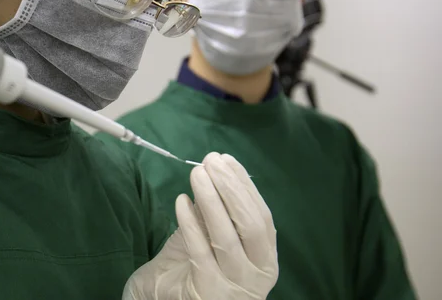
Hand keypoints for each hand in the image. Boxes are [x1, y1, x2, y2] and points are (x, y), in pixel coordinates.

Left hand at [123, 153, 277, 299]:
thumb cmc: (192, 268)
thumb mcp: (211, 238)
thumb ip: (218, 213)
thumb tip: (217, 172)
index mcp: (265, 260)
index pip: (261, 218)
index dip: (245, 187)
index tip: (227, 161)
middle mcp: (257, 276)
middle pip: (250, 226)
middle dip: (231, 188)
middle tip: (211, 162)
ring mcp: (233, 287)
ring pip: (226, 237)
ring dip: (211, 200)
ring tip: (197, 174)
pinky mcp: (207, 291)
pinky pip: (200, 251)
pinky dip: (190, 223)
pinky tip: (181, 201)